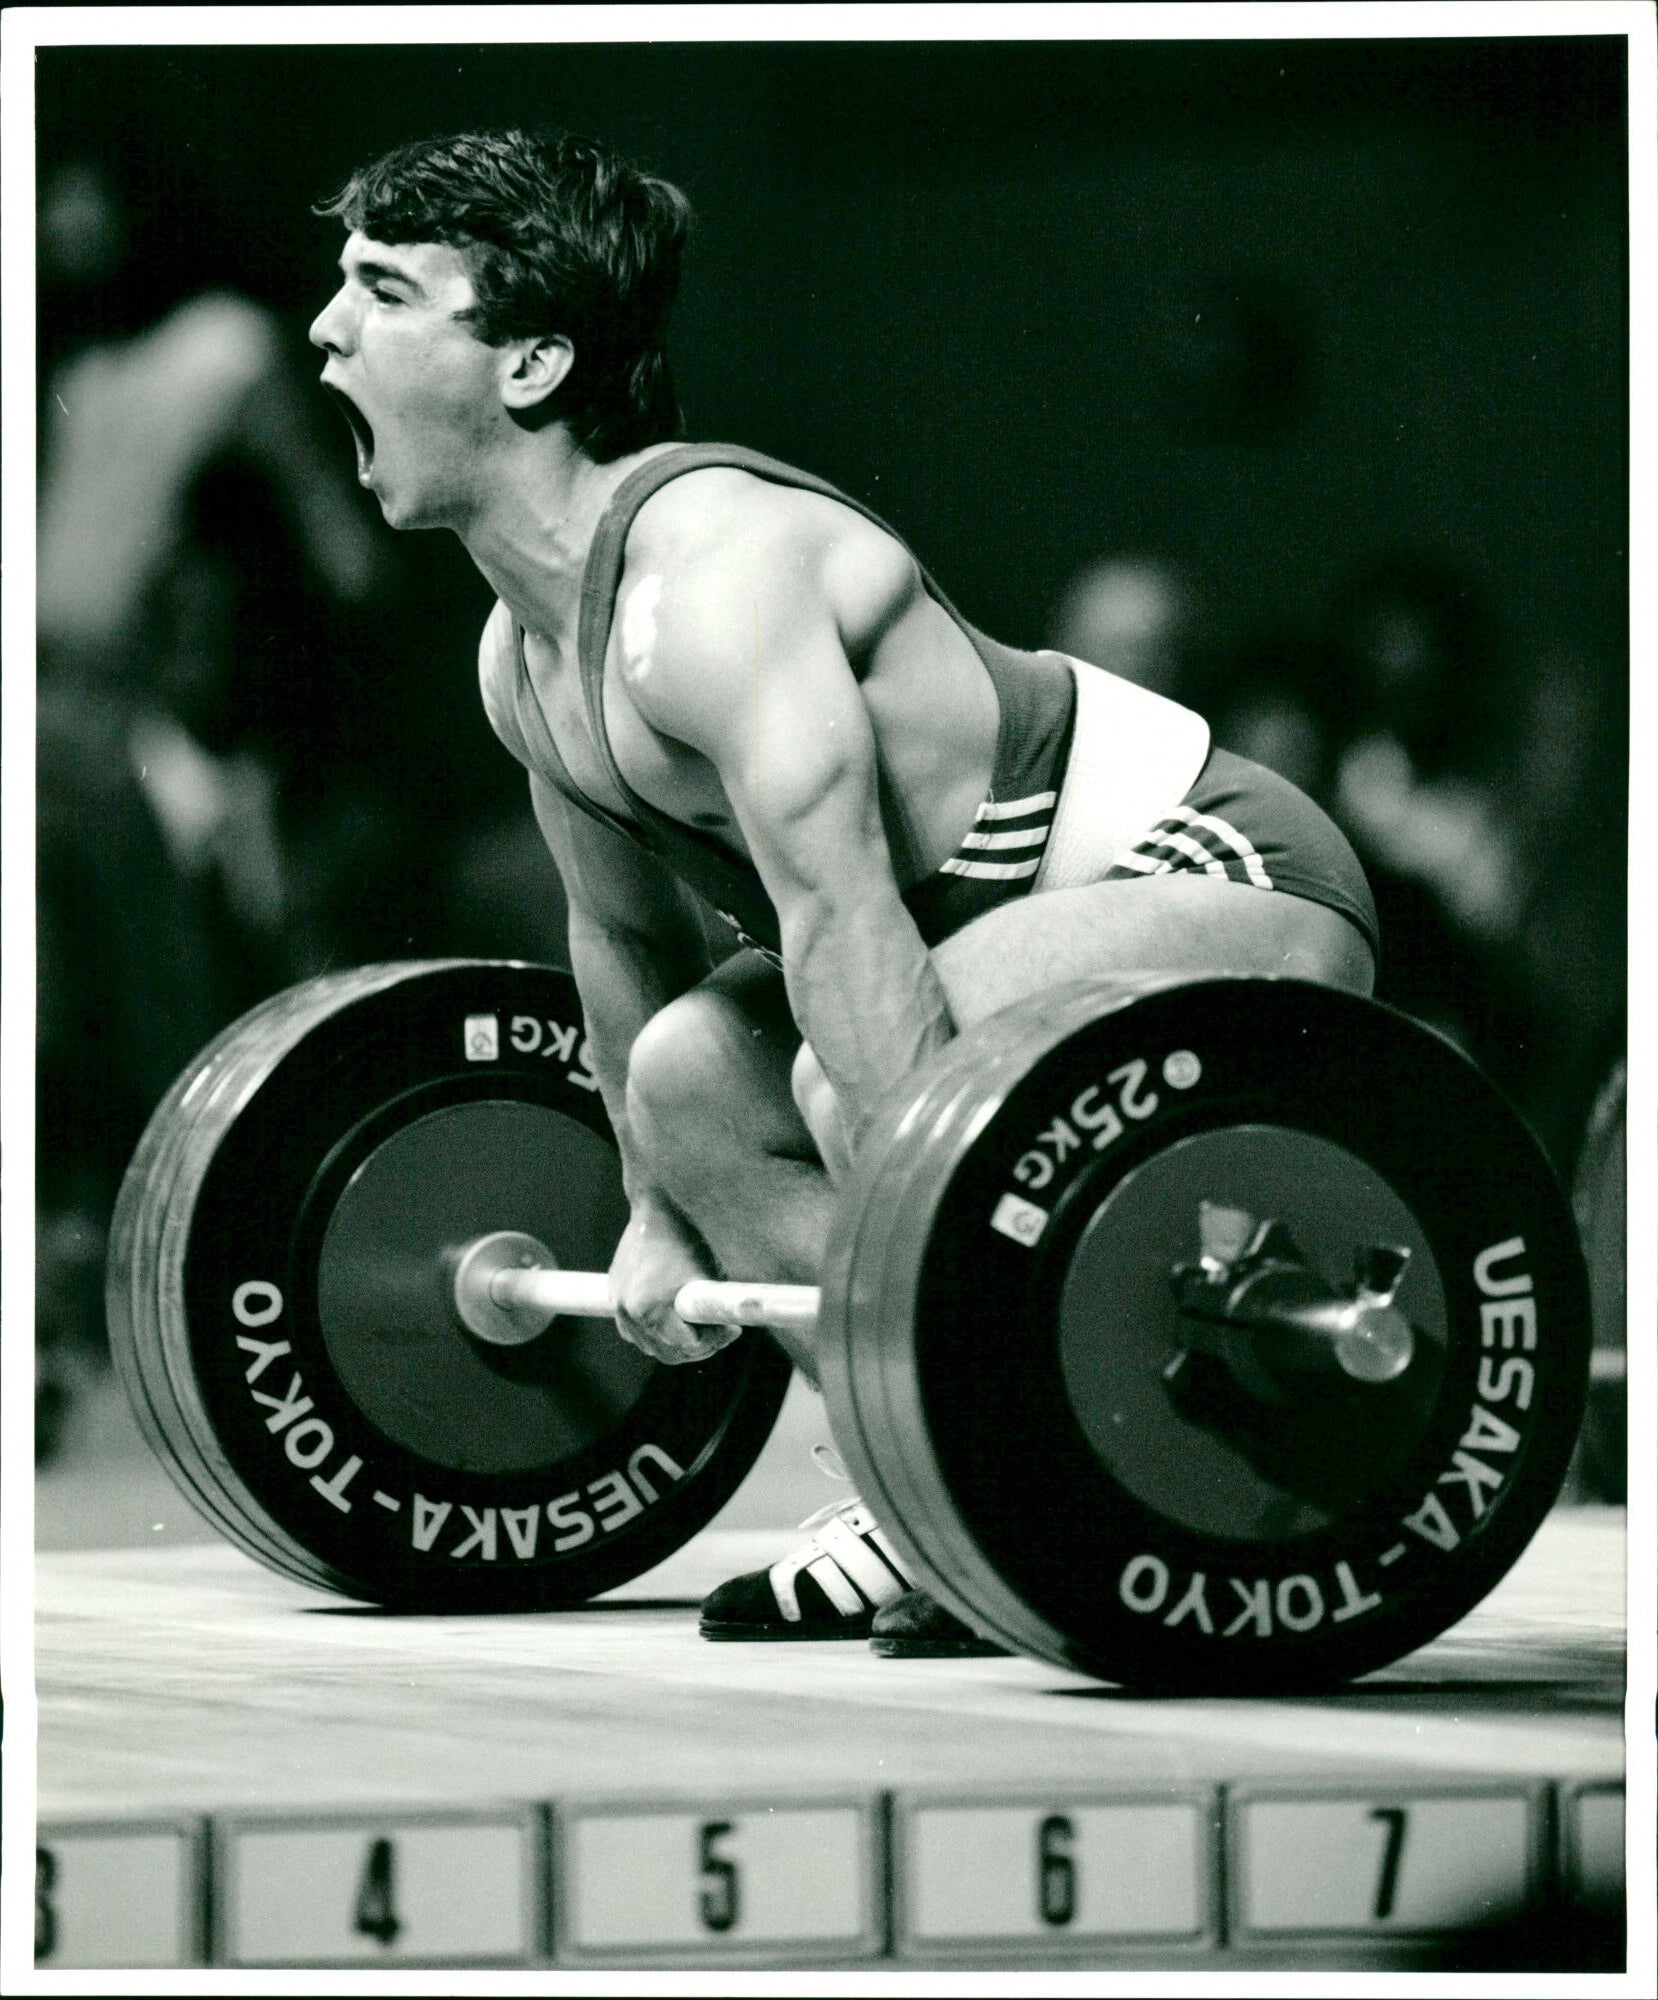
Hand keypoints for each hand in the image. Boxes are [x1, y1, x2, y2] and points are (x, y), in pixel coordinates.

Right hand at [608, 1194, 742, 1364]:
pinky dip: (655, 1332)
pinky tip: (677, 1318)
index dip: (715, 1341)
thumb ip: (718, 1309)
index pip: (687, 1347)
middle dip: (698, 1346)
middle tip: (722, 1331)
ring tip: (702, 1325)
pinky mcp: (614, 1295)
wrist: (661, 1206)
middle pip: (666, 1352)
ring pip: (649, 1345)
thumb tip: (734, 1326)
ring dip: (676, 1342)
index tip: (734, 1328)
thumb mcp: (712, 1278)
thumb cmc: (692, 1238)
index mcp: (649, 1310)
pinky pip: (635, 1330)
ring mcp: (617, 1304)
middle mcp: (627, 1312)